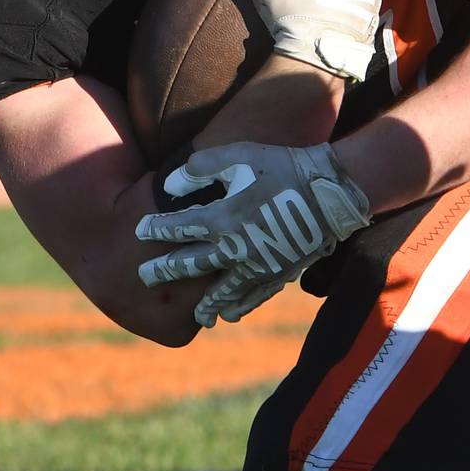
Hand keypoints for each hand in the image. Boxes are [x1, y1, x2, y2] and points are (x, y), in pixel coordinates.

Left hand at [135, 141, 370, 326]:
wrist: (330, 189)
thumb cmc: (283, 167)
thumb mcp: (239, 156)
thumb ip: (200, 167)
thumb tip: (168, 185)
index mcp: (223, 217)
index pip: (179, 227)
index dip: (156, 228)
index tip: (139, 231)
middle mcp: (236, 248)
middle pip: (191, 264)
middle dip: (165, 270)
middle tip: (144, 277)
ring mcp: (259, 265)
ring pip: (223, 290)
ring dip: (203, 303)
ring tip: (192, 314)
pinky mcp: (280, 272)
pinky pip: (254, 296)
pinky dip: (239, 306)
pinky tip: (229, 314)